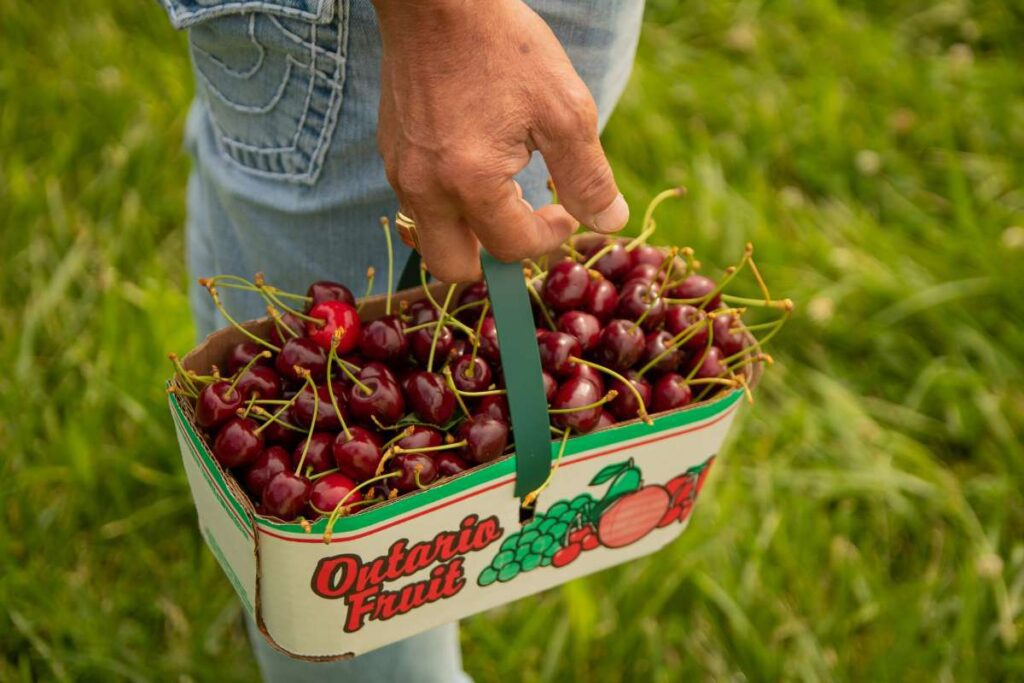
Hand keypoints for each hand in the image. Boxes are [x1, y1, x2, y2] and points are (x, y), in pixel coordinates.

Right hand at [373, 0, 628, 281]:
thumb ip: (587, 176)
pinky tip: (475, 162)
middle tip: (523, 224)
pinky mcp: (391, 153)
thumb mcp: (564, 110)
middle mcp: (424, 188)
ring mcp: (400, 171)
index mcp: (470, 182)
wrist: (437, 0)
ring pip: (431, 236)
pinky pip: (418, 202)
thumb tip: (610, 222)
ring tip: (502, 188)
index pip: (511, 248)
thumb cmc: (504, 48)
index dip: (549, 238)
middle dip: (493, 260)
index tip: (564, 210)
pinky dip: (449, 202)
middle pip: (453, 267)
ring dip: (470, 230)